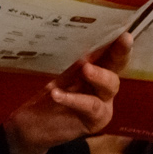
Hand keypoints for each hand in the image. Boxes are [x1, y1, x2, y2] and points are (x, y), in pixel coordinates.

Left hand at [6, 33, 129, 153]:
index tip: (124, 27)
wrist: (27, 127)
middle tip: (124, 39)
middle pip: (117, 65)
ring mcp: (102, 102)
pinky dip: (74, 99)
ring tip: (86, 68)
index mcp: (92, 65)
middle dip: (121, 52)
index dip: (117, 38)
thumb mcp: (47, 71)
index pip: (107, 48)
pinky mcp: (96, 120)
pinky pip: (91, 107)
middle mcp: (101, 82)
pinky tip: (57, 93)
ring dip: (100, 75)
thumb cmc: (38, 94)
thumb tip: (60, 26)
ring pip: (110, 85)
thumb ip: (60, 56)